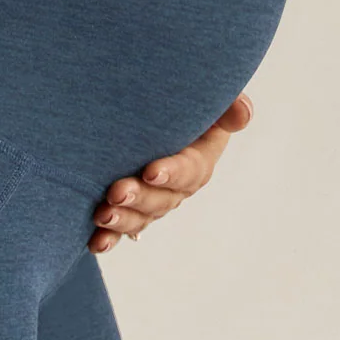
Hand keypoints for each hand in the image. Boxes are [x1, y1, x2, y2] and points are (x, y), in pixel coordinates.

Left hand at [88, 96, 253, 253]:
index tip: (150, 171)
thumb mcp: (208, 97)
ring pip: (141, 217)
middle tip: (116, 192)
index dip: (172, 173)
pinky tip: (96, 242)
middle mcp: (177, 186)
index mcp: (198, 160)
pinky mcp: (130, 209)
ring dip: (123, 221)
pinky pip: (122, 229)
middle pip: (163, 200)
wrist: (148, 109)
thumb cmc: (181, 98)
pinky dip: (109, 238)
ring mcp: (152, 201)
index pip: (190, 170)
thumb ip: (226, 105)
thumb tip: (243, 114)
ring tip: (103, 216)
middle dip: (140, 199)